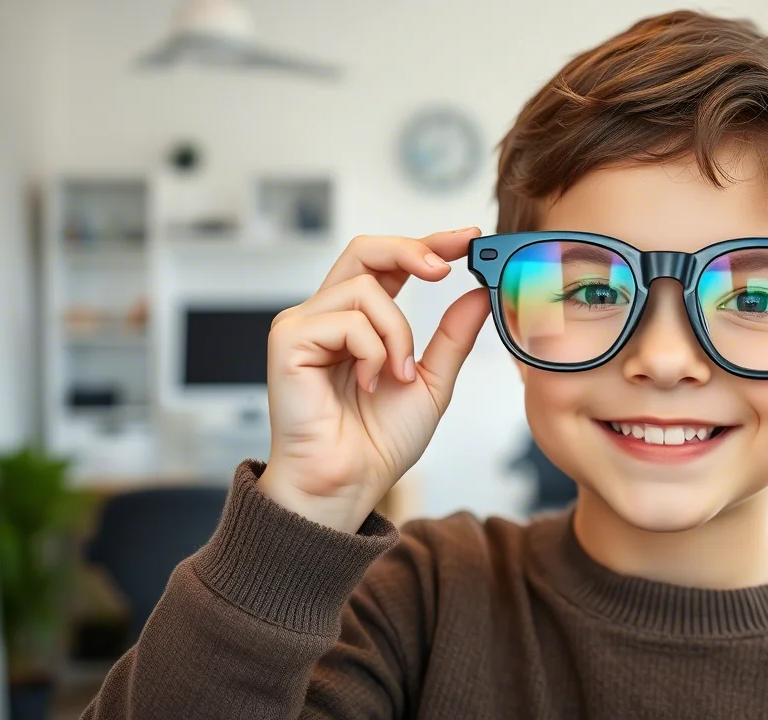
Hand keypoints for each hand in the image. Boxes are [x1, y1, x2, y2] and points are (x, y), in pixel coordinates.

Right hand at [256, 228, 488, 532]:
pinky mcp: (288, 341)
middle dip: (411, 250)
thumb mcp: (433, 380)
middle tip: (447, 268)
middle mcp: (327, 315)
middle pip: (365, 250)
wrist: (350, 484)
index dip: (427, 243)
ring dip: (397, 333)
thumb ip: (453, 335)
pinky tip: (368, 384)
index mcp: (360, 321)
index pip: (390, 263)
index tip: (469, 238)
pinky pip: (345, 320)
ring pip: (364, 289)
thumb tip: (479, 293)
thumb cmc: (379, 442)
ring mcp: (303, 325)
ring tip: (398, 376)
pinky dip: (371, 352)